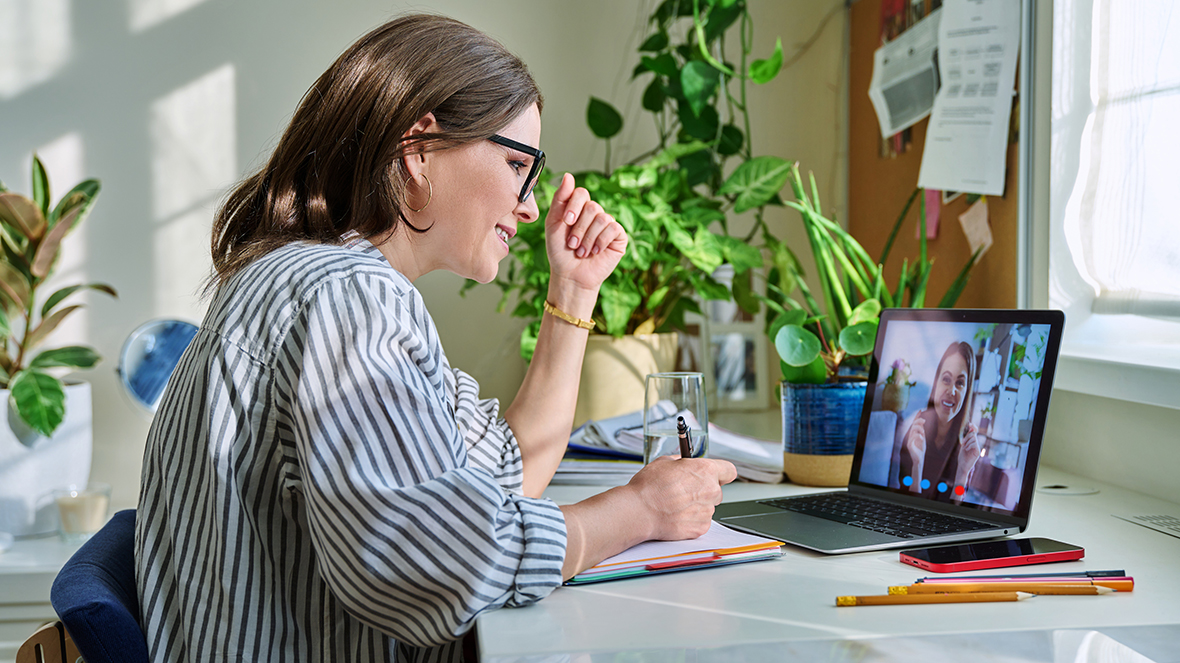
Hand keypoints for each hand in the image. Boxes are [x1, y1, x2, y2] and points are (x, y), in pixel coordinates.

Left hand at [544, 173, 627, 293]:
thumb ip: (560, 199)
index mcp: (579, 207)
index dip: (574, 205)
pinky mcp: (618, 237)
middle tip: (572, 244)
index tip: (566, 221)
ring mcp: (608, 224)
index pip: (581, 193)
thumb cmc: (560, 250)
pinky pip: (613, 229)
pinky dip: (601, 241)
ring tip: (582, 251)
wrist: (569, 274)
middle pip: (592, 207)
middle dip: (579, 228)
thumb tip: (568, 175)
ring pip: (602, 218)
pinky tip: (595, 252)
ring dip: (588, 238)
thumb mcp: (554, 223)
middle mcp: (595, 213)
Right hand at [622, 456, 736, 541]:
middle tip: (686, 490)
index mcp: (705, 470)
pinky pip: (701, 521)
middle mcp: (711, 491)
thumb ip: (682, 463)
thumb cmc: (649, 487)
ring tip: (676, 504)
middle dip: (704, 490)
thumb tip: (684, 465)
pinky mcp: (701, 528)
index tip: (715, 474)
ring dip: (697, 505)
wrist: (640, 511)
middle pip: (717, 490)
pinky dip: (691, 519)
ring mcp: (707, 511)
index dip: (721, 472)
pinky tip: (676, 515)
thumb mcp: (664, 462)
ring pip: (708, 507)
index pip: (729, 470)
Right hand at [902, 415, 926, 482]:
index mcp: (913, 433)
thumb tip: (922, 422)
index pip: (914, 423)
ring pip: (913, 429)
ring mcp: (909, 439)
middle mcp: (910, 435)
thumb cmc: (920, 449)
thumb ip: (921, 431)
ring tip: (923, 433)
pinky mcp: (910, 445)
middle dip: (918, 421)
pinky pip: (913, 437)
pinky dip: (918, 436)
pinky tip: (922, 438)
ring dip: (919, 429)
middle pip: (913, 424)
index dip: (917, 416)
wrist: (919, 459)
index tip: (920, 410)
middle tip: (924, 421)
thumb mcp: (922, 438)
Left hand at [955, 423, 981, 485]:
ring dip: (967, 442)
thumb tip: (970, 429)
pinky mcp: (977, 452)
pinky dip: (969, 445)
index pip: (974, 433)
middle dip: (967, 436)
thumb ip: (966, 438)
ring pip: (974, 439)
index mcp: (972, 442)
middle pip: (973, 435)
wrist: (962, 466)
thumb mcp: (963, 446)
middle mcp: (976, 444)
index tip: (970, 424)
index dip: (973, 428)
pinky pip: (975, 444)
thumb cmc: (962, 457)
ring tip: (964, 447)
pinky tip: (966, 449)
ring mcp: (977, 448)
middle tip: (963, 443)